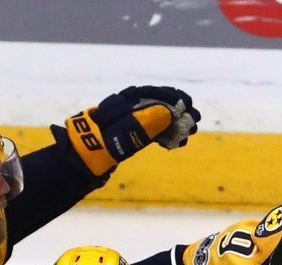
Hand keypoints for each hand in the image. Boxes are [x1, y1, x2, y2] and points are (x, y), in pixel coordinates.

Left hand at [65, 85, 200, 175]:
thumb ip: (149, 119)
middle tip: (194, 121)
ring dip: (176, 125)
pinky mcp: (134, 133)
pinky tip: (176, 142)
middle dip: (179, 113)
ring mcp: (134, 120)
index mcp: (129, 99)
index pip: (156, 92)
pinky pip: (155, 130)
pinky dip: (166, 135)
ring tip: (188, 133)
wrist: (87, 154)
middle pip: (161, 105)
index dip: (174, 97)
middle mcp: (133, 107)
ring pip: (160, 118)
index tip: (188, 104)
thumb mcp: (127, 127)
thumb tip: (170, 112)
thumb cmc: (104, 139)